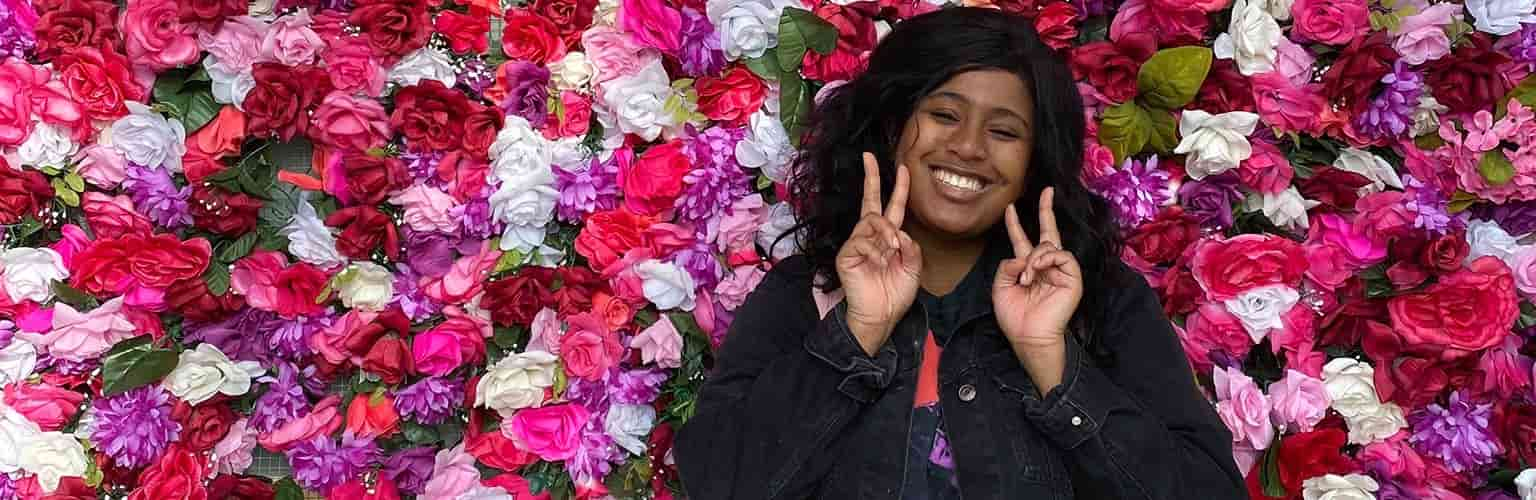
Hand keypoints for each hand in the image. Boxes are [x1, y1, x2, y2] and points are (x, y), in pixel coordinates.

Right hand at [836, 153, 922, 356]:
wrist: (880, 317)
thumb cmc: (895, 294)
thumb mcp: (913, 269)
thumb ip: (912, 248)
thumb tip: (901, 233)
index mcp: (889, 238)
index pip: (893, 208)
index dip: (899, 188)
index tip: (903, 168)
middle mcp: (871, 236)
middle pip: (870, 200)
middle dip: (871, 177)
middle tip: (869, 157)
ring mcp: (857, 244)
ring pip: (872, 221)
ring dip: (887, 233)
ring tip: (894, 251)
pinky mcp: (847, 255)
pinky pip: (861, 241)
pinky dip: (875, 250)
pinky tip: (879, 262)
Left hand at [992, 188, 1082, 386]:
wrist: (1028, 336)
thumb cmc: (1015, 317)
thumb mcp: (1000, 287)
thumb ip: (1007, 265)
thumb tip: (1022, 255)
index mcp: (1028, 267)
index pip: (1023, 240)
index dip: (1016, 224)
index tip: (1010, 208)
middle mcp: (1046, 265)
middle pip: (1049, 232)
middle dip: (1047, 209)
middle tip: (1047, 190)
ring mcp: (1061, 270)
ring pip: (1049, 244)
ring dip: (1034, 258)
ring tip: (1026, 278)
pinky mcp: (1072, 277)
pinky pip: (1061, 255)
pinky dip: (1046, 259)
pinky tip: (1037, 271)